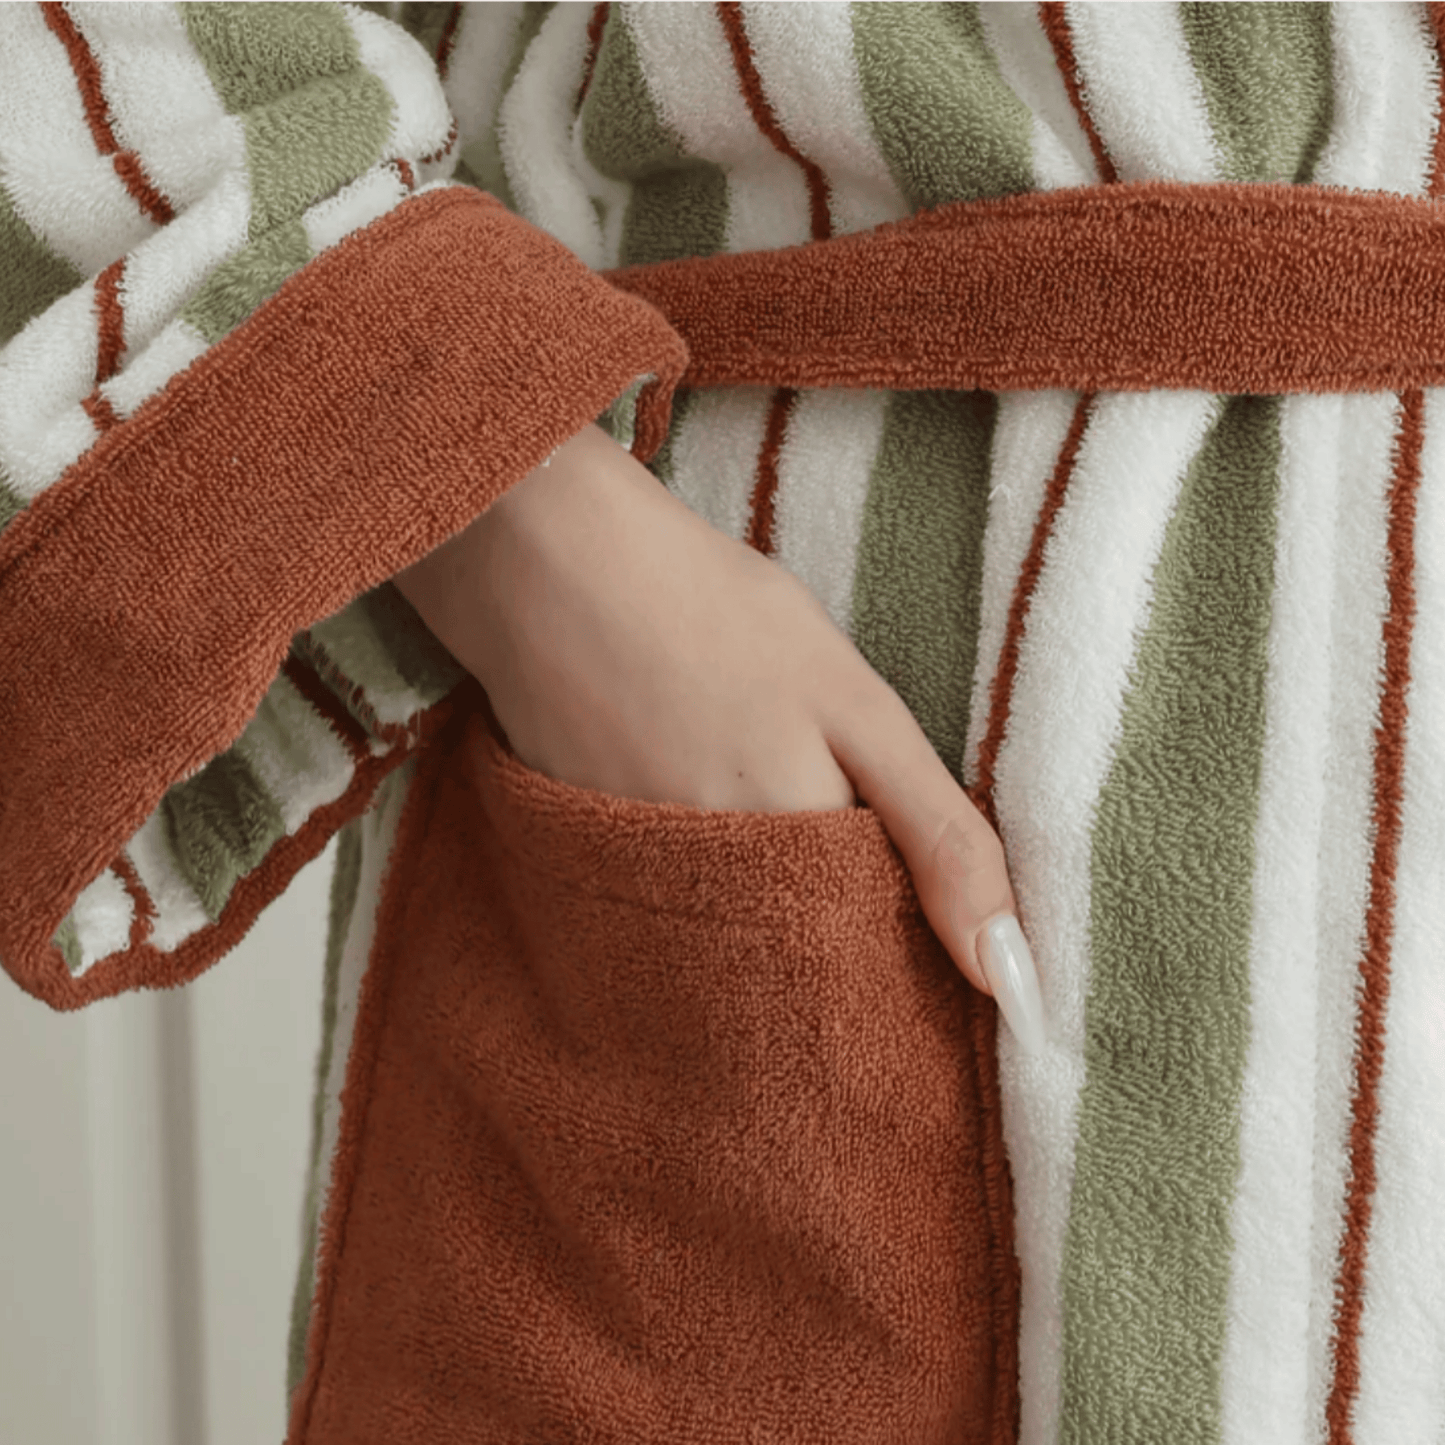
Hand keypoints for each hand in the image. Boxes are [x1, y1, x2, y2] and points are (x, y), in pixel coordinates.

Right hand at [394, 423, 1044, 1052]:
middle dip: (834, 947)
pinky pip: (663, 923)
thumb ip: (939, 836)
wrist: (549, 569)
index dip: (903, 956)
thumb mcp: (857, 707)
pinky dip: (696, 896)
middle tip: (837, 860)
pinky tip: (699, 822)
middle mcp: (709, 914)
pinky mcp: (585, 876)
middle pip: (795, 975)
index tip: (920, 937)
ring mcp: (636, 900)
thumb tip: (1007, 969)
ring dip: (763, 928)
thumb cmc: (716, 617)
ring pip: (728, 952)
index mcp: (794, 873)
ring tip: (765, 838)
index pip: (870, 973)